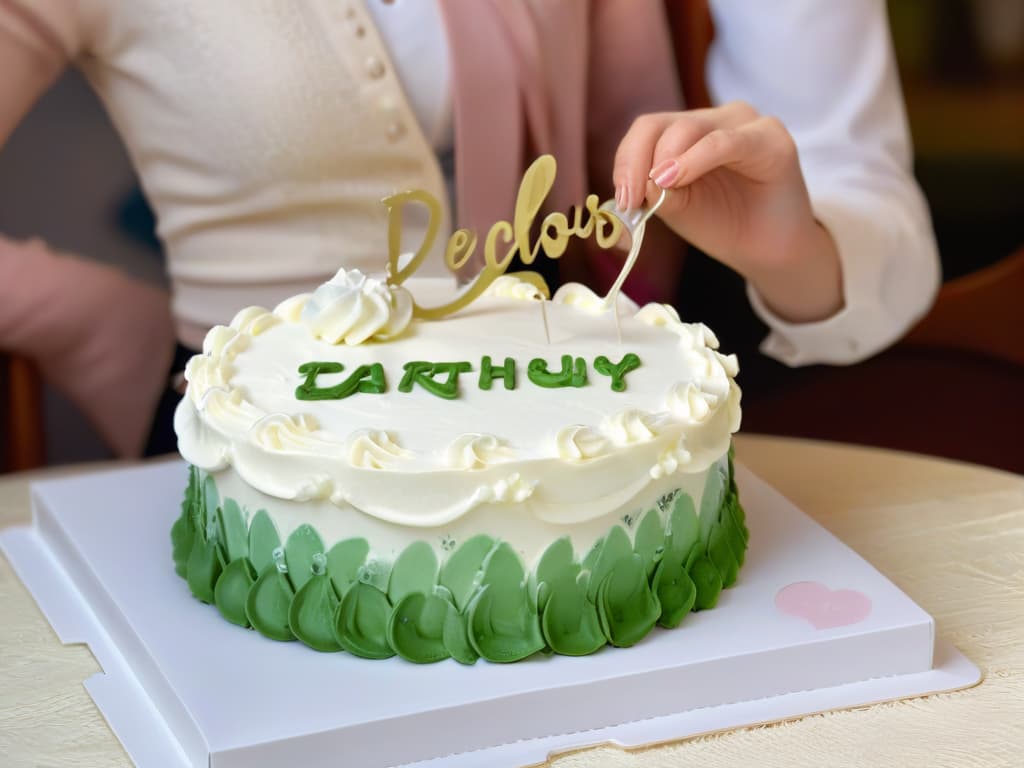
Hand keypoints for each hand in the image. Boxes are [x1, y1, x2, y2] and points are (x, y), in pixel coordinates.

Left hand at [613, 101, 842, 323]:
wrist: (766, 249)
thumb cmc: (721, 224)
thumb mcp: (676, 208)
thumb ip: (653, 190)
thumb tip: (634, 181)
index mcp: (687, 133)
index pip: (647, 129)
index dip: (626, 160)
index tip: (621, 198)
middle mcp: (714, 120)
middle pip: (661, 125)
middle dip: (637, 163)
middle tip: (631, 200)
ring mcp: (744, 123)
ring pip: (689, 128)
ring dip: (665, 161)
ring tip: (658, 189)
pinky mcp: (770, 138)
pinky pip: (725, 141)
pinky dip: (696, 159)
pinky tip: (677, 179)